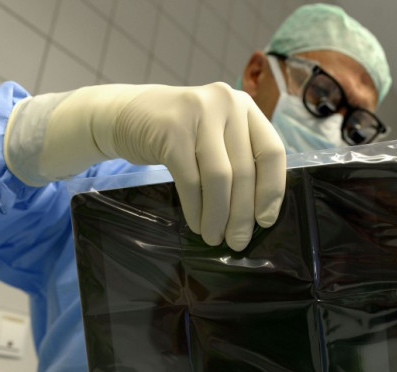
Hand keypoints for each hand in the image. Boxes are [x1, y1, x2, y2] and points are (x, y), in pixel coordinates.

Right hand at [4, 83, 285, 250]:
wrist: (124, 114)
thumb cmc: (177, 133)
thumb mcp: (215, 134)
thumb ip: (239, 157)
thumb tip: (258, 211)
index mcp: (245, 106)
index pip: (272, 152)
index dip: (272, 191)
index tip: (266, 221)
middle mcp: (226, 103)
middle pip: (245, 171)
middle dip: (242, 214)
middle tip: (237, 242)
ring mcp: (199, 113)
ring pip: (219, 179)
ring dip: (218, 216)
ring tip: (215, 238)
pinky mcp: (172, 131)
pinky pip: (191, 180)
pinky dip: (195, 208)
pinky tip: (196, 224)